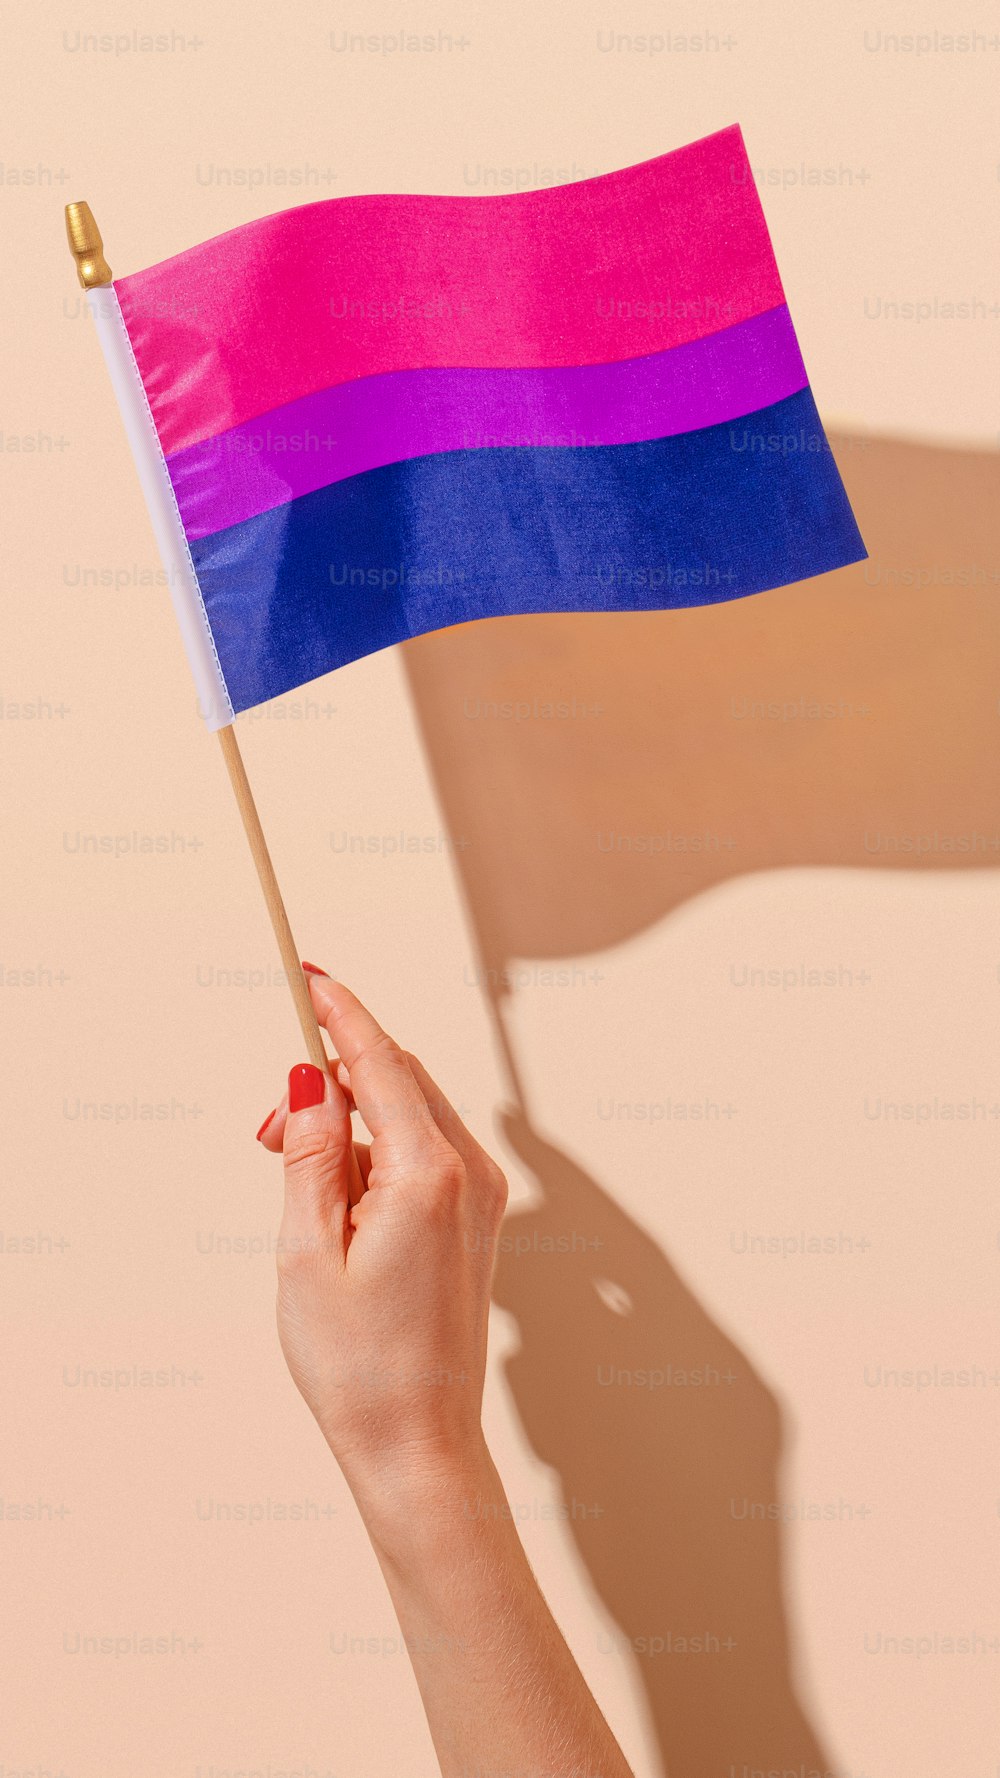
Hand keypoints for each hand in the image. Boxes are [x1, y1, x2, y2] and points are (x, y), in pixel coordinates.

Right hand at [257, 973, 507, 1512]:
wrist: (419, 1445)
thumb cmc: (356, 1364)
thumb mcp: (306, 1251)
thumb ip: (308, 1153)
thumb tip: (311, 1079)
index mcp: (428, 1175)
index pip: (380, 1061)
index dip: (340, 1011)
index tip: (308, 973)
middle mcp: (469, 1174)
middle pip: (397, 1080)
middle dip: (330, 1080)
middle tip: (266, 1127)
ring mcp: (480, 1198)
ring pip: (409, 1115)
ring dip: (348, 1121)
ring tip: (288, 1173)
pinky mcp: (476, 1221)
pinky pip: (424, 1152)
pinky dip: (375, 1151)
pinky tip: (335, 1195)